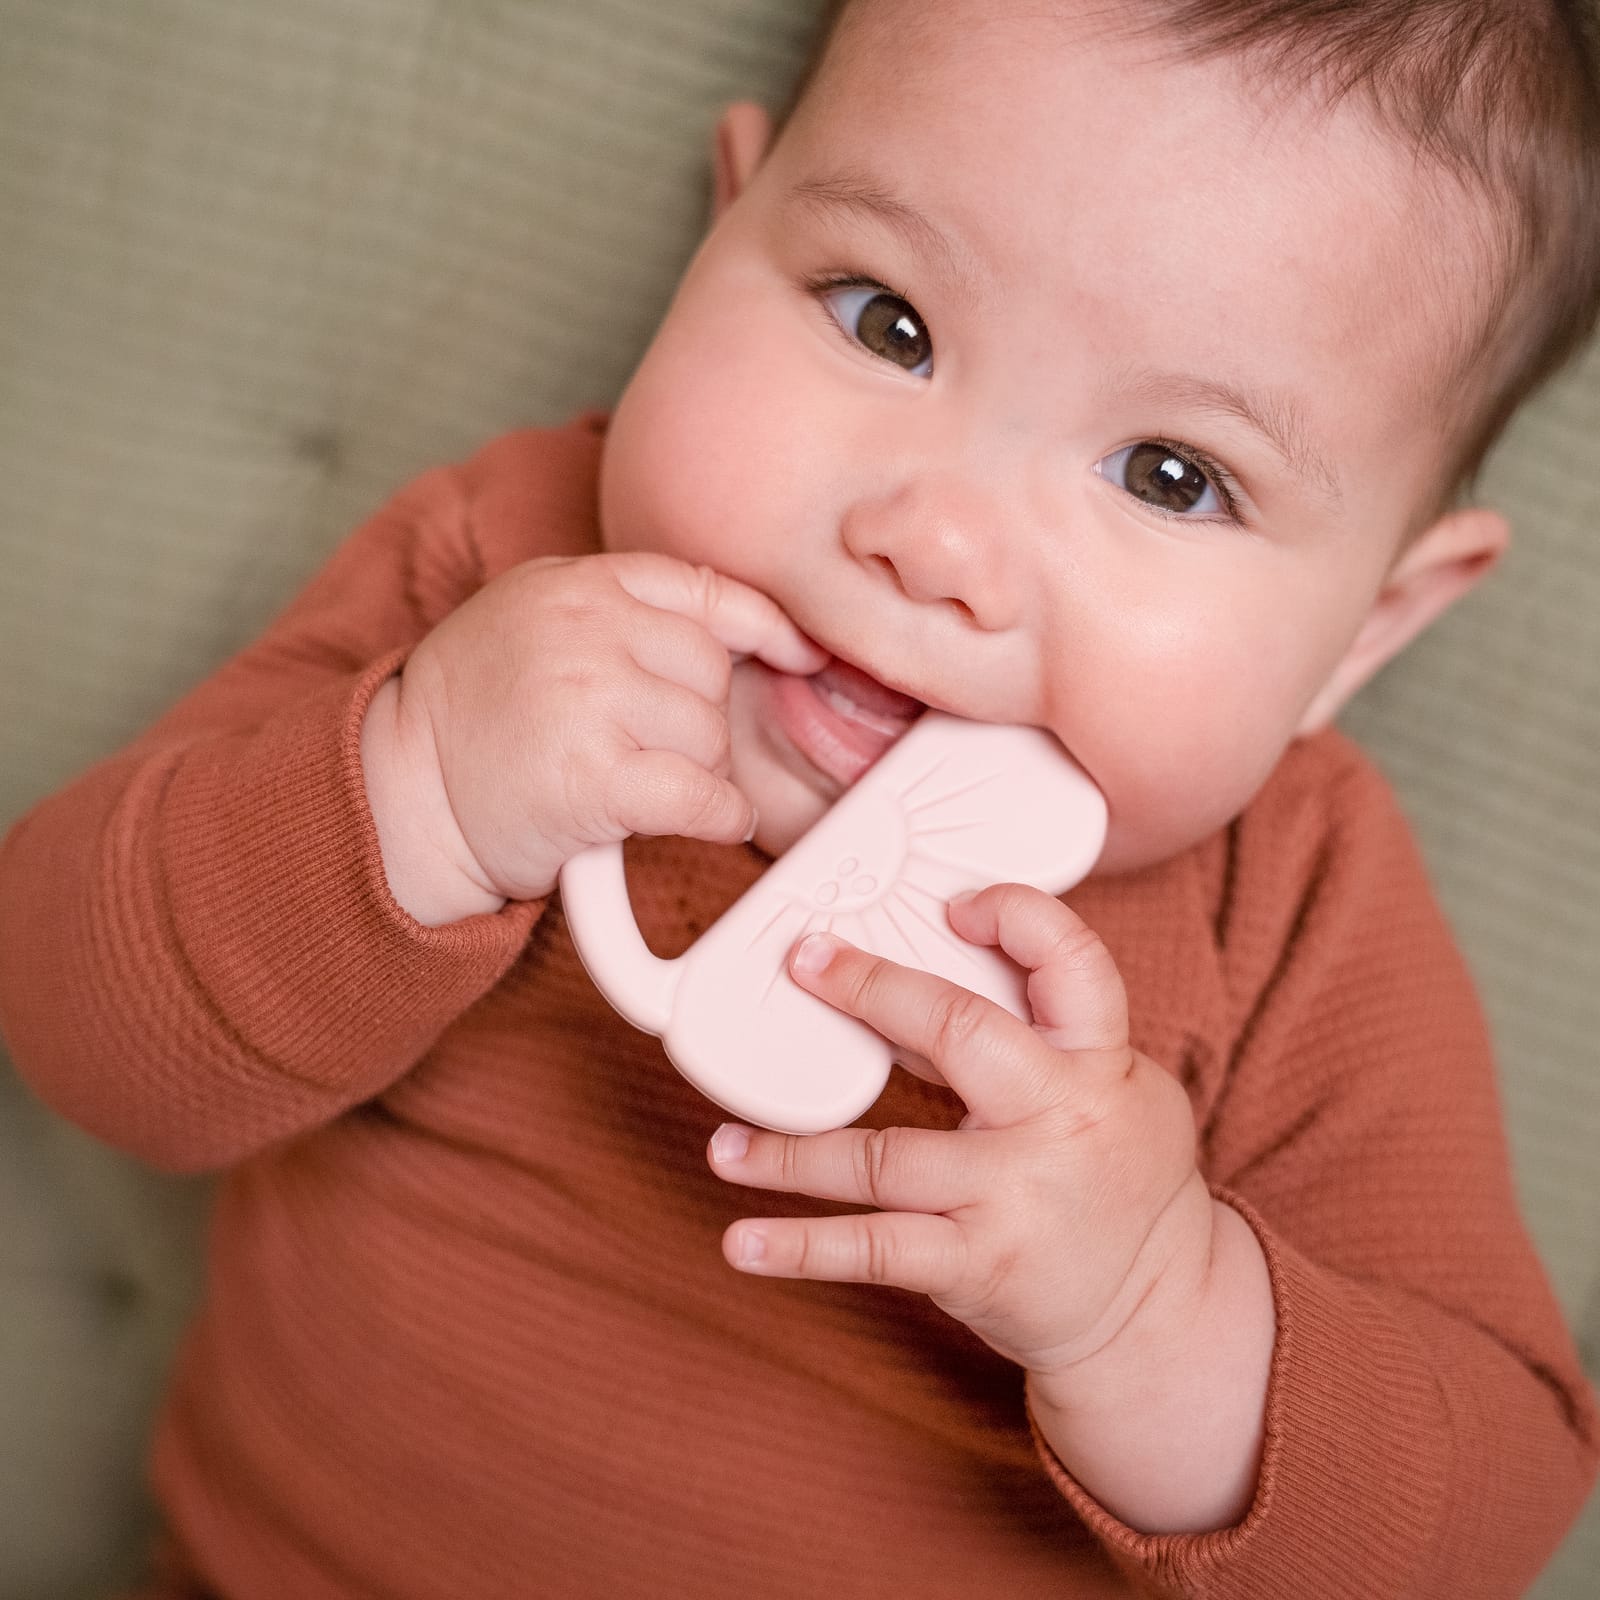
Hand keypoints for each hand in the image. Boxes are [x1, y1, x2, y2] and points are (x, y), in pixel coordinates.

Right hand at [364, 552, 826, 911]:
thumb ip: (614, 610)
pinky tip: (705, 820)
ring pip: (709, 735)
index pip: (701, 589)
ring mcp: (590, 699)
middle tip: (649, 749)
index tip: (799, 653)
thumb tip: (731, 626)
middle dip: (697, 718)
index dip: (763, 626)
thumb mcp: (532, 619)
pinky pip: (703, 795)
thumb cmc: (473, 717)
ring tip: (635, 783)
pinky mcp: (595, 779)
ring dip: (695, 770)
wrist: (401, 795)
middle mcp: (586, 629)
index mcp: (577, 584)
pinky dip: (719, 816)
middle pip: (711, 670)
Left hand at [706, 882, 1216, 1381]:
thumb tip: (901, 996)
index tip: (952, 904)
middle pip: (960, 1030)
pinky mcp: (978, 1264)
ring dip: (791, 1153)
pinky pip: (874, 1249)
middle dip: (872, 989)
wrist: (1160, 1314)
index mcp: (1098, 1060)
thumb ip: (1027, 1039)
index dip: (1016, 916)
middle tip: (803, 961)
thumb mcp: (1108, 1090)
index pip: (1071, 962)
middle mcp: (1059, 1117)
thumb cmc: (1117, 1177)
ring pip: (884, 1156)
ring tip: (724, 1146)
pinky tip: (742, 1240)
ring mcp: (1015, 1193)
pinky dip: (799, 1247)